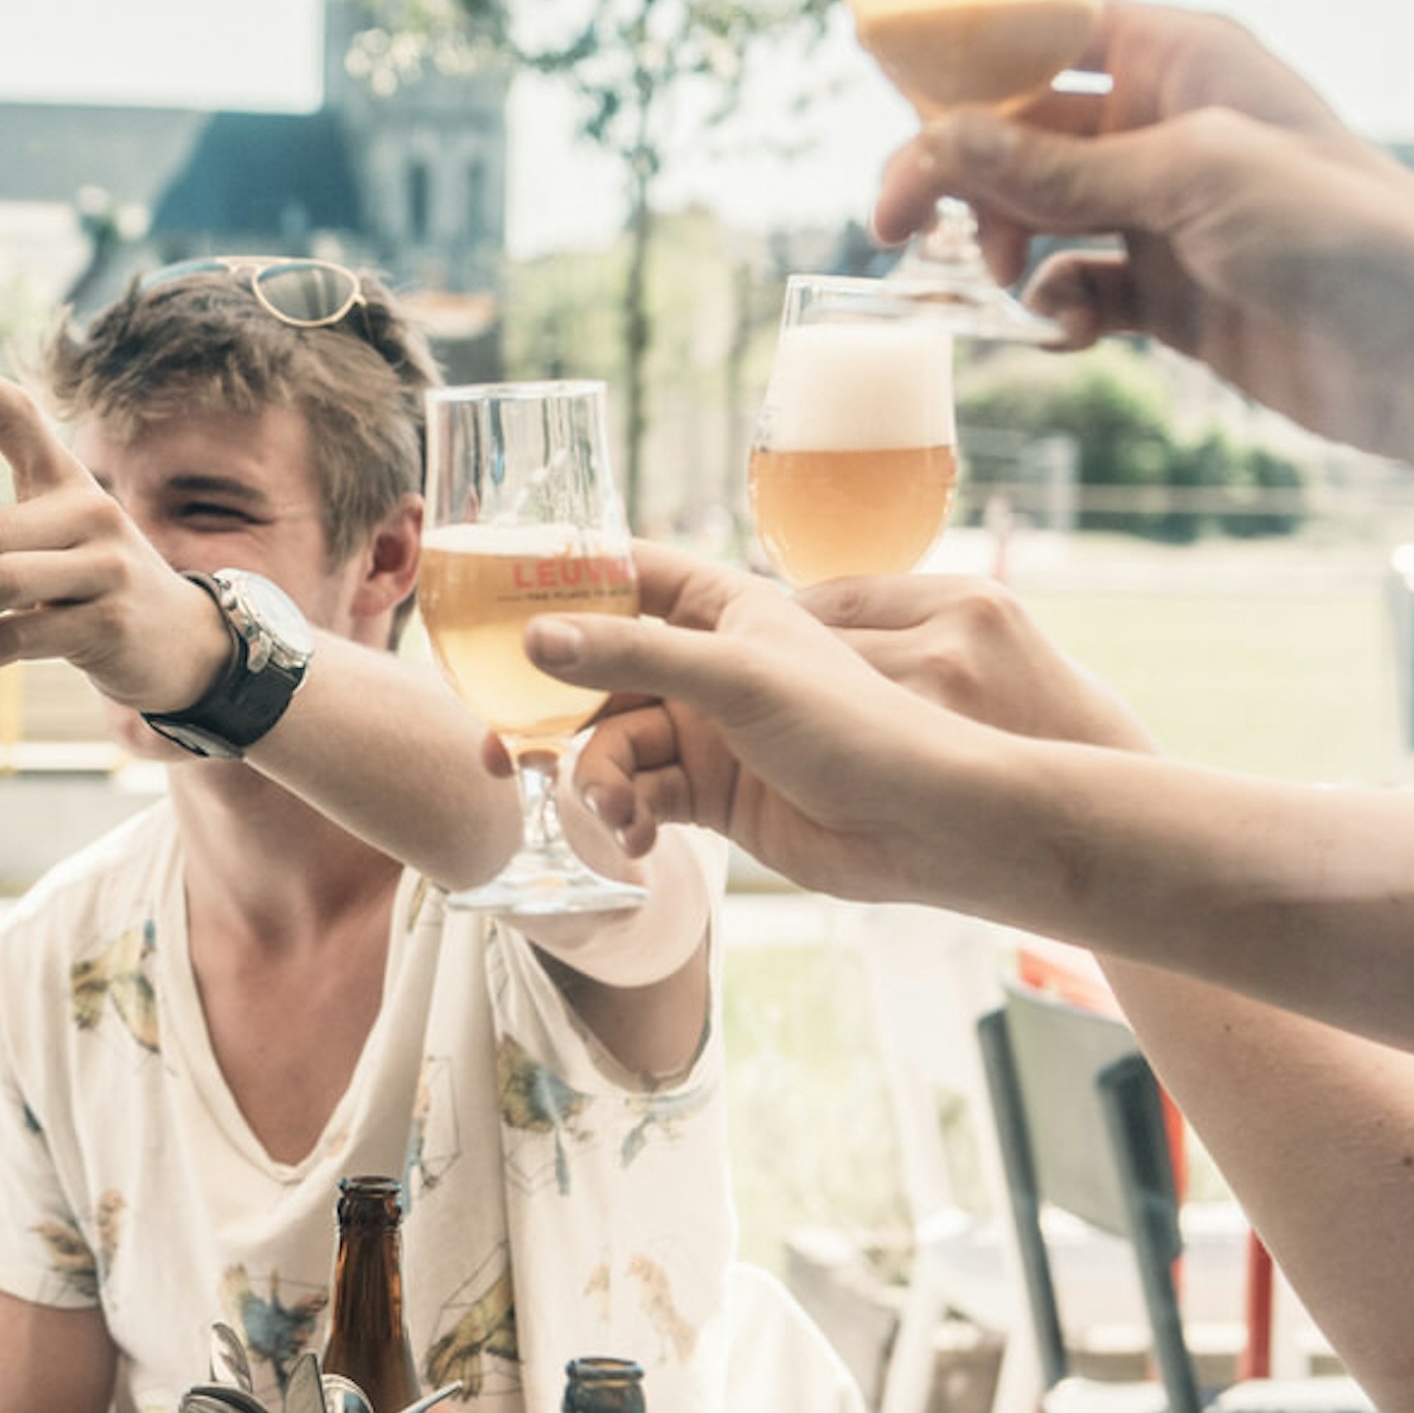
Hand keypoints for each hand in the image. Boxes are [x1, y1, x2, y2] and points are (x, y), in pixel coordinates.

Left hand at [0, 345, 230, 715]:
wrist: (180, 642)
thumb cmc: (94, 585)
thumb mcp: (61, 537)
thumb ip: (2, 528)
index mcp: (69, 482)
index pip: (23, 418)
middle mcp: (91, 513)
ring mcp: (106, 567)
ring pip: (2, 584)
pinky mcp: (110, 623)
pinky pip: (20, 638)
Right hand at [488, 546, 1013, 899]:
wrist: (920, 823)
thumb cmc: (853, 726)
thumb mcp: (736, 677)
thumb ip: (631, 655)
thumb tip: (533, 638)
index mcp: (723, 608)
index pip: (626, 574)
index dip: (562, 583)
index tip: (493, 602)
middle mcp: (708, 664)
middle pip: (598, 674)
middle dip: (552, 714)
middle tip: (500, 750)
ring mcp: (706, 732)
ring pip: (611, 744)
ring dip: (597, 781)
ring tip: (614, 811)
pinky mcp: (710, 795)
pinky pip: (639, 796)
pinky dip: (626, 816)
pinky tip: (638, 837)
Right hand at [867, 1, 1413, 456]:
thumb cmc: (1340, 232)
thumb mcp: (1188, 179)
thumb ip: (1055, 167)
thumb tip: (935, 143)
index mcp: (1183, 58)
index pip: (1046, 33)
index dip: (965, 63)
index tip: (889, 101)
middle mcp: (1165, 125)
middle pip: (1020, 131)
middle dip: (959, 177)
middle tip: (894, 230)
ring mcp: (1163, 212)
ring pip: (1034, 213)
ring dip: (1001, 248)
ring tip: (1003, 287)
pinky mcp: (1167, 293)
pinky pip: (1071, 286)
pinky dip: (1053, 309)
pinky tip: (1064, 333)